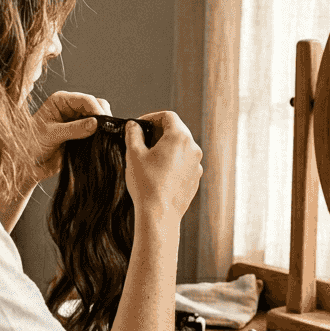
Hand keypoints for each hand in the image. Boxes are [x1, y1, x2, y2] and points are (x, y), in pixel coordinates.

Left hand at [30, 91, 111, 180]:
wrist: (29, 164)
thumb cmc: (32, 145)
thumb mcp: (51, 134)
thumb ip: (73, 129)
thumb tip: (95, 124)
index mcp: (60, 101)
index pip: (85, 99)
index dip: (96, 109)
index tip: (103, 122)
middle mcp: (71, 108)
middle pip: (96, 106)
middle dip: (102, 117)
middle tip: (106, 131)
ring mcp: (77, 121)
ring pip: (99, 119)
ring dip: (103, 127)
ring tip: (103, 138)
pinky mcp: (82, 134)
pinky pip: (97, 132)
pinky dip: (101, 136)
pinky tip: (101, 143)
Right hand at [124, 111, 202, 225]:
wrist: (159, 214)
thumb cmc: (146, 184)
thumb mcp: (133, 154)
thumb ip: (133, 134)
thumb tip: (133, 126)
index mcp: (180, 137)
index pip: (168, 116)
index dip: (152, 117)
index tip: (140, 126)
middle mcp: (193, 148)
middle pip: (177, 130)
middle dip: (159, 132)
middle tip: (143, 140)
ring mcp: (196, 165)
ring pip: (181, 148)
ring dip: (166, 148)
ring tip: (149, 159)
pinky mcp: (195, 178)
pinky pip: (184, 163)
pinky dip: (173, 162)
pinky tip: (159, 173)